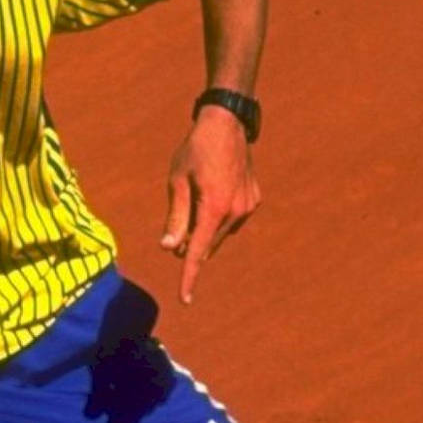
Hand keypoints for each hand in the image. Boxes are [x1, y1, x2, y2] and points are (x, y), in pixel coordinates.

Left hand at [160, 106, 260, 303]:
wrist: (227, 123)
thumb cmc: (196, 149)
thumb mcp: (177, 182)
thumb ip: (175, 217)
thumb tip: (169, 248)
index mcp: (214, 208)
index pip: (198, 251)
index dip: (189, 276)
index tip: (185, 300)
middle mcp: (236, 211)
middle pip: (208, 243)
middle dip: (191, 243)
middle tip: (176, 228)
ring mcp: (248, 205)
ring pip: (220, 232)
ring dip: (205, 228)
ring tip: (196, 198)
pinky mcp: (254, 199)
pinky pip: (232, 219)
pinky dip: (219, 217)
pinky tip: (212, 192)